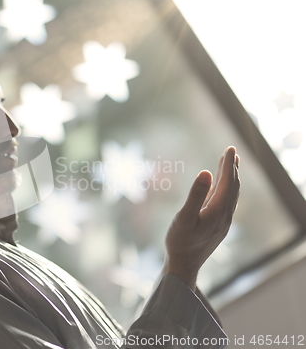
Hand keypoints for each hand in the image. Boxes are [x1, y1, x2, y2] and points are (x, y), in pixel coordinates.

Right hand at [162, 146, 239, 289]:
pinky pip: (225, 202)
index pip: (227, 183)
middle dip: (232, 168)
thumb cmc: (180, 241)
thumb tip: (205, 172)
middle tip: (231, 151)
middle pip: (233, 187)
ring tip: (229, 165)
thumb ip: (196, 195)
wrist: (184, 265)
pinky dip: (225, 189)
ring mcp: (222, 221)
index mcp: (218, 211)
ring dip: (231, 178)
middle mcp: (225, 215)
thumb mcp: (184, 217)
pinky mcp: (217, 226)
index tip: (230, 149)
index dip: (229, 165)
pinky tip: (219, 186)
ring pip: (231, 195)